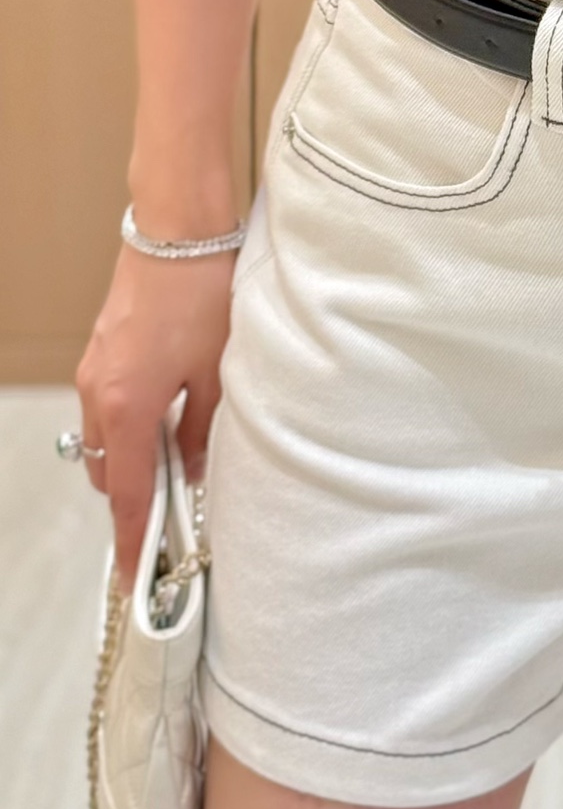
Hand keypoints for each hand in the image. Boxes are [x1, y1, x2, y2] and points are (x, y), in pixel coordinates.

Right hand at [74, 242, 235, 592]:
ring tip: (184, 466)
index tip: (138, 577)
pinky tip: (173, 419)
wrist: (177, 230)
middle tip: (177, 518)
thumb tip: (196, 470)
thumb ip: (204, 431)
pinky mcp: (103, 353)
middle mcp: (100, 394)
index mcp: (127, 407)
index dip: (135, 540)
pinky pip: (110, 410)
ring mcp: (96, 372)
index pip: (130, 495)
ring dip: (139, 460)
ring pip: (109, 442)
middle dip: (140, 500)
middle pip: (112, 474)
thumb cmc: (204, 296)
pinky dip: (135, 428)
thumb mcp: (220, 374)